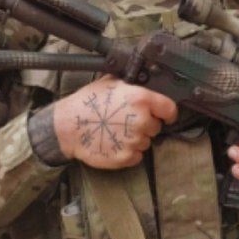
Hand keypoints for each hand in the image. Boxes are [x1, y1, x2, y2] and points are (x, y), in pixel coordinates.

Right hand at [52, 75, 177, 169]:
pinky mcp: (125, 157)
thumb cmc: (88, 102)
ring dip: (137, 138)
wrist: (68, 126)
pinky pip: (137, 156)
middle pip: (156, 126)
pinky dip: (129, 152)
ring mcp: (134, 140)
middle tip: (128, 121)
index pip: (169, 108)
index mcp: (141, 99)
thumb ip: (133, 84)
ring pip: (146, 142)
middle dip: (146, 124)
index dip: (167, 112)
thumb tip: (146, 81)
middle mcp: (141, 120)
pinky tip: (116, 142)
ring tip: (118, 131)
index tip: (165, 115)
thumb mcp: (112, 82)